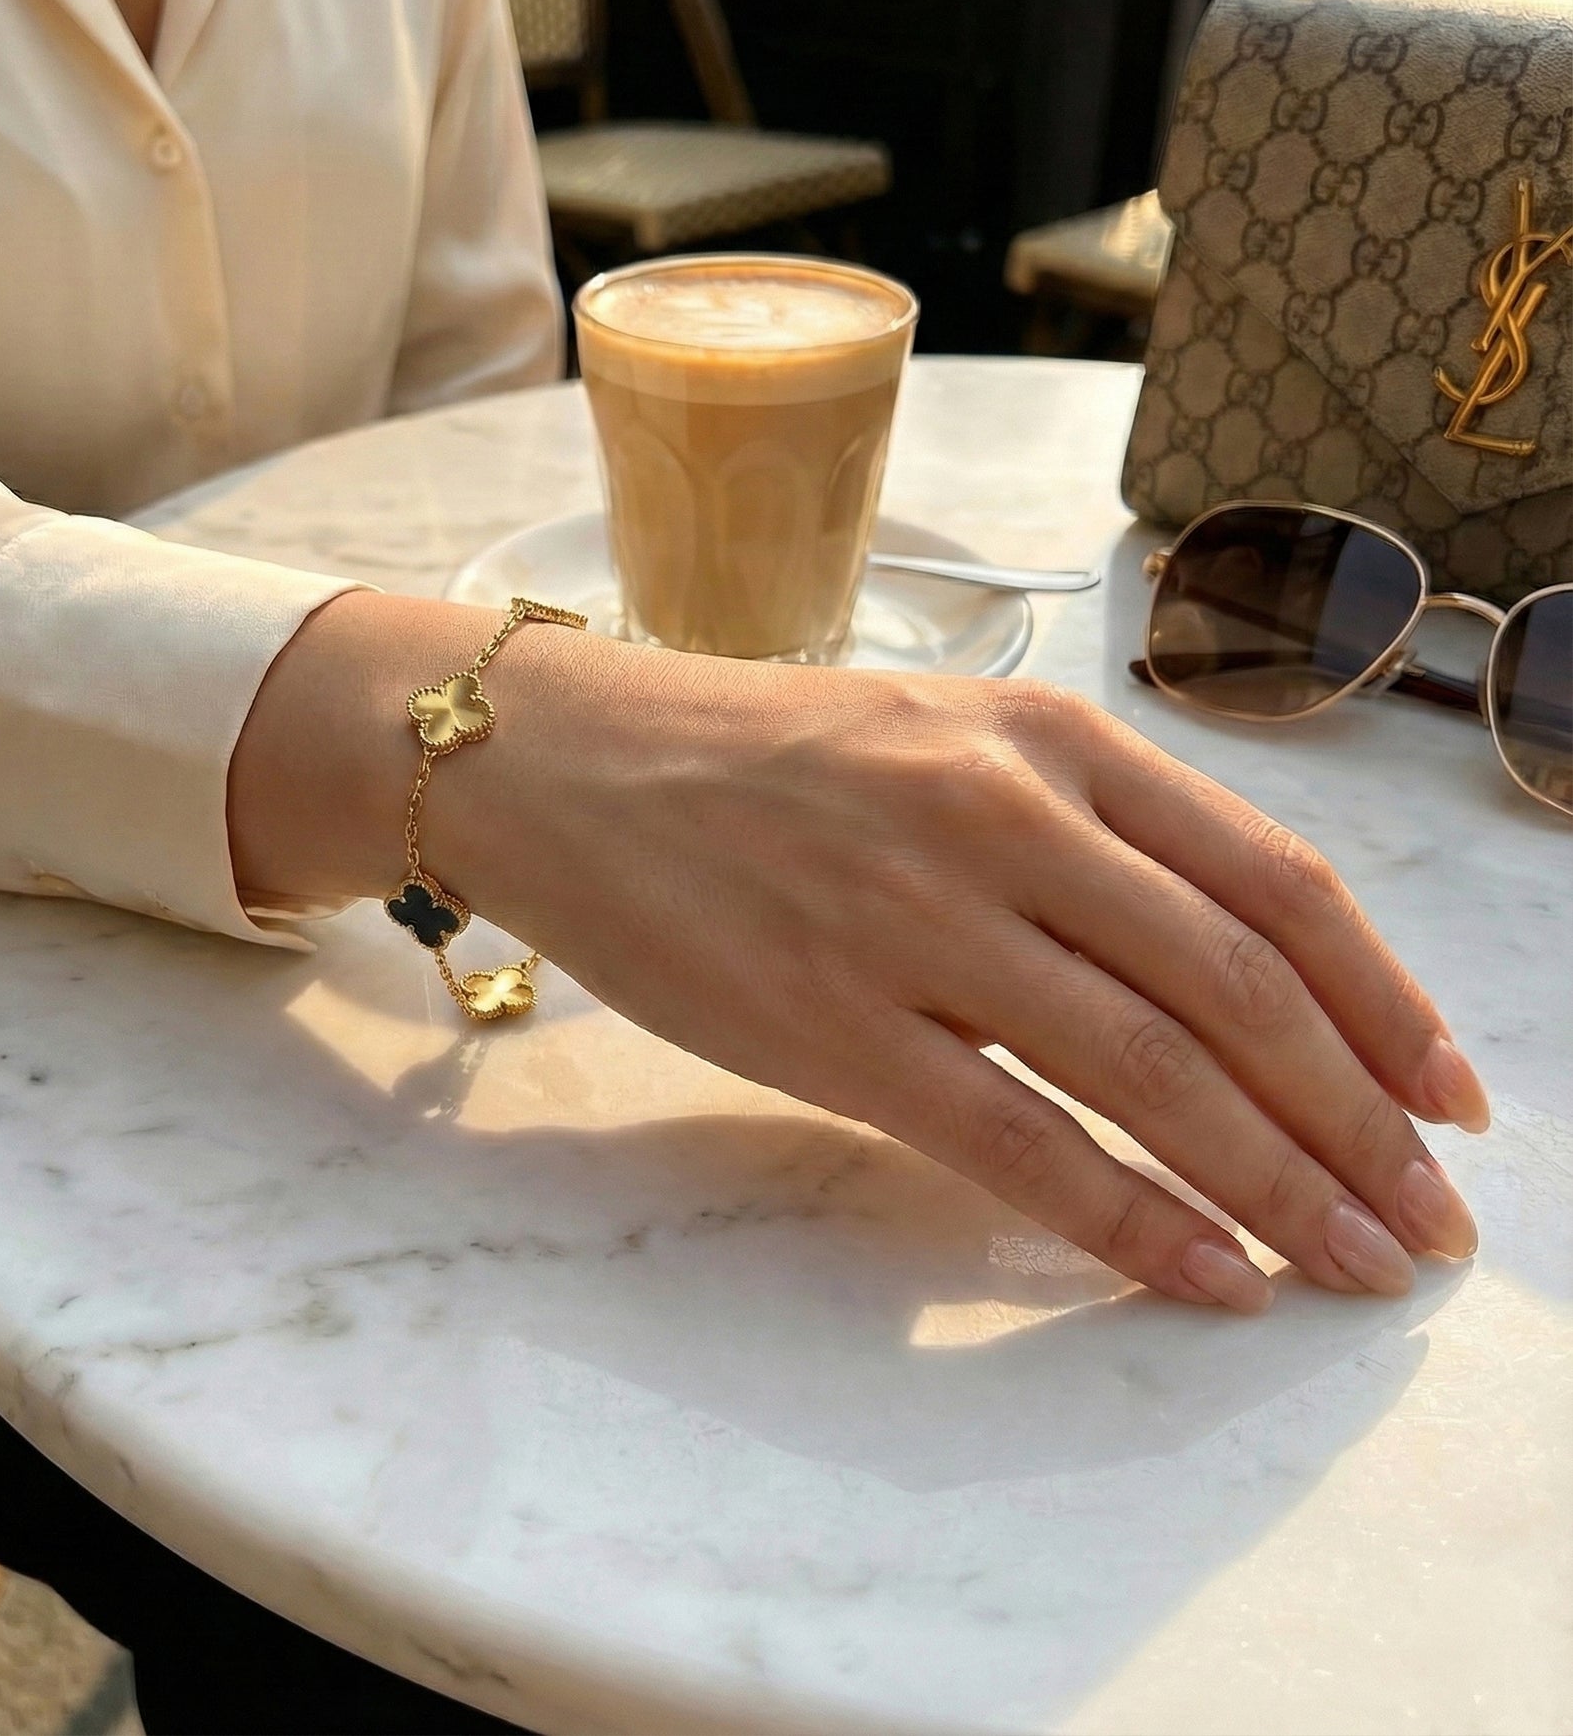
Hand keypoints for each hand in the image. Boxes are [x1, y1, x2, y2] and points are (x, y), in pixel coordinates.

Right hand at [233, 594, 1486, 1310]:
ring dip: (1278, 1186)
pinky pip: (1018, 1140)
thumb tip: (1228, 978)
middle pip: (1237, 987)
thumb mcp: (942, 740)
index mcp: (1044, 737)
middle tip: (1426, 1224)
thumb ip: (1080, 831)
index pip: (1271, 879)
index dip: (1387, 1002)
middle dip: (1357, 1124)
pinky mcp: (828, 1021)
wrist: (566, 760)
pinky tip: (1207, 1276)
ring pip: (1150, 1069)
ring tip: (1354, 1267)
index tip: (1448, 1098)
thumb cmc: (756, 757)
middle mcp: (999, 814)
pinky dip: (1132, 1220)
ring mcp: (912, 917)